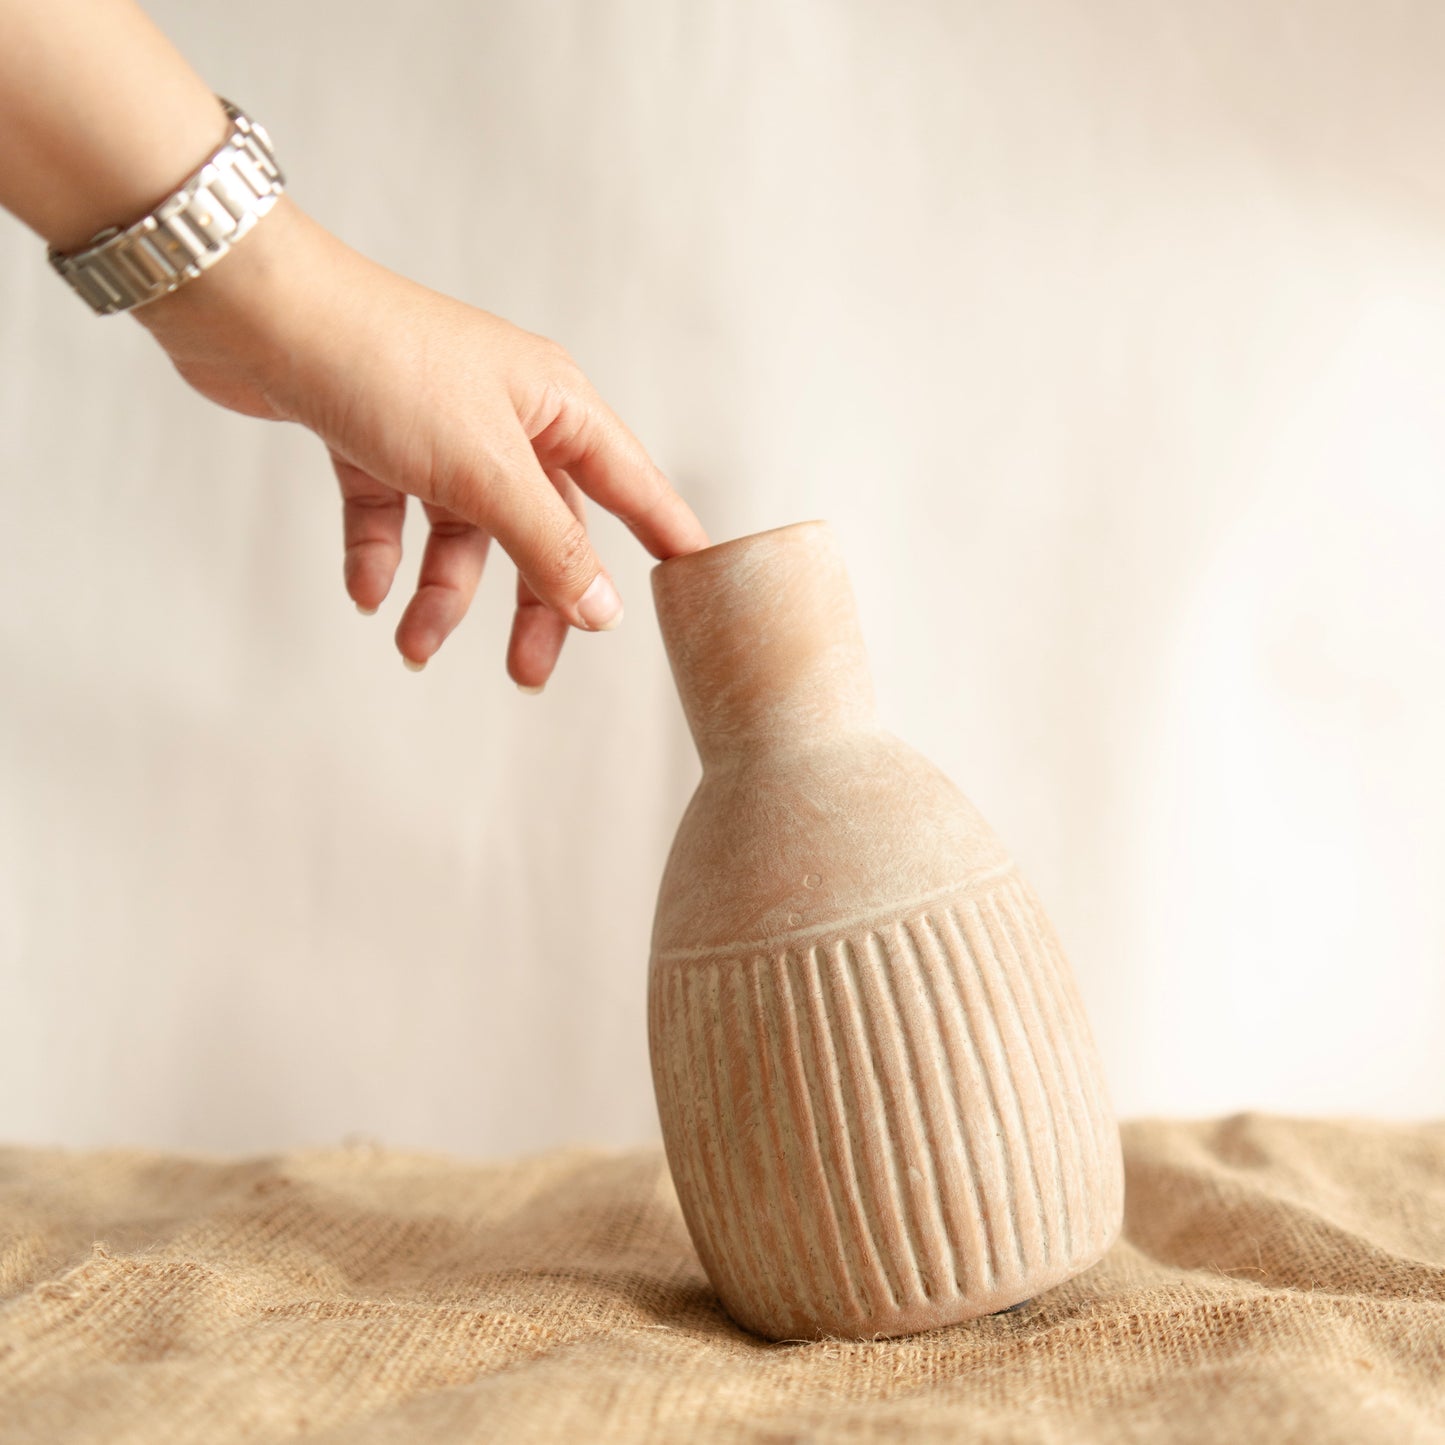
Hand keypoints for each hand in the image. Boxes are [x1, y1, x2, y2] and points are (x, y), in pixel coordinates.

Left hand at [135, 198, 707, 686]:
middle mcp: (507, 418)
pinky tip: (366, 592)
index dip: (664, 540)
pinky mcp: (374, 439)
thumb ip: (549, 546)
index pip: (632, 487)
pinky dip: (381, 558)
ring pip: (462, 535)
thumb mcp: (485, 470)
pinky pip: (392, 518)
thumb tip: (603, 609)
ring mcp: (439, 430)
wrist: (252, 313)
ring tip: (412, 643)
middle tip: (525, 673)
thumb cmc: (383, 364)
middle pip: (542, 531)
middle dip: (530, 603)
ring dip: (439, 593)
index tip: (697, 592)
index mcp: (556, 408)